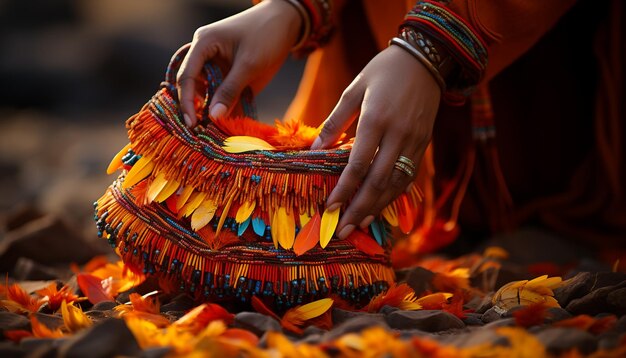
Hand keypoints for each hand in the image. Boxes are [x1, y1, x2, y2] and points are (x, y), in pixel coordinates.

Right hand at [177, 0, 301, 126]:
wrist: (288, 23)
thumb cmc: (266, 35)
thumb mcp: (249, 64)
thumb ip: (230, 90)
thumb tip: (213, 116)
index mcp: (203, 44)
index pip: (186, 76)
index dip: (186, 101)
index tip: (192, 124)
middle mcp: (205, 55)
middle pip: (192, 86)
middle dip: (197, 108)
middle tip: (201, 132)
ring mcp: (217, 65)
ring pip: (207, 92)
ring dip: (212, 110)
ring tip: (217, 130)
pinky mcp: (229, 74)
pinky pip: (223, 94)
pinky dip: (226, 108)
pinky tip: (230, 124)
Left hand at [311, 45, 440, 238]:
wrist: (426, 59)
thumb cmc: (383, 71)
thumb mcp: (354, 89)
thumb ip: (334, 122)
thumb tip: (314, 150)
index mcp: (376, 120)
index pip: (358, 165)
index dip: (344, 189)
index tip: (329, 208)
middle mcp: (398, 135)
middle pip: (378, 182)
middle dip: (359, 209)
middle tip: (344, 230)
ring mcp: (414, 142)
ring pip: (396, 184)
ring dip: (377, 208)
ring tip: (360, 225)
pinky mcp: (424, 144)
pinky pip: (408, 177)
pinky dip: (394, 195)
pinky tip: (381, 207)